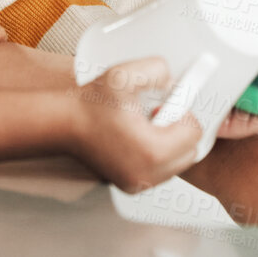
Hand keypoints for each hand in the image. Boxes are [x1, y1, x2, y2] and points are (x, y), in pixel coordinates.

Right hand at [67, 56, 202, 192]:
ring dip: (170, 143)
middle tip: (159, 113)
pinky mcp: (129, 185)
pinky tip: (139, 136)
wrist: (63, 124)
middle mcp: (146, 174)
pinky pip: (159, 171)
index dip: (184, 113)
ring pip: (176, 164)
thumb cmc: (90, 105)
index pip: (194, 135)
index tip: (169, 103)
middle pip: (189, 153)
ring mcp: (137, 183)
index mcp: (151, 151)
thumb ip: (157, 71)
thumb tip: (173, 80)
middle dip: (180, 130)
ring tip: (146, 124)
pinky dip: (157, 154)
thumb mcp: (125, 75)